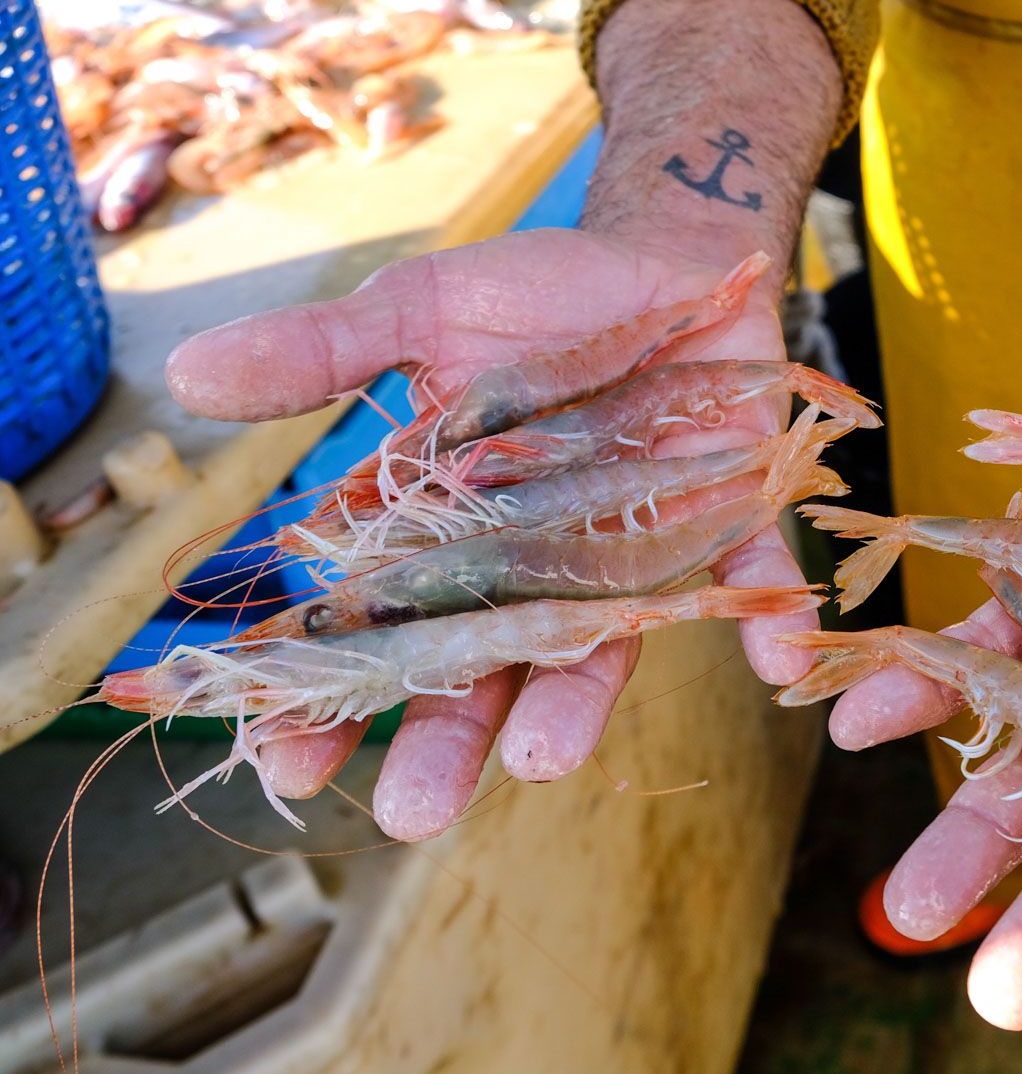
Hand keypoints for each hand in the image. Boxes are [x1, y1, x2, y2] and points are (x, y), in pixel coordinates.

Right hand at [166, 229, 816, 837]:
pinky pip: (749, 577)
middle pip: (484, 667)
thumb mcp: (420, 312)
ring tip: (540, 760)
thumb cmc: (534, 295)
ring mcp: (629, 554)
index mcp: (450, 532)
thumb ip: (320, 353)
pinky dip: (768, 615)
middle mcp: (537, 565)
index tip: (287, 762)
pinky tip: (781, 661)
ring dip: (575, 706)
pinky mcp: (724, 522)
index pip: (377, 631)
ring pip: (598, 647)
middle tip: (411, 813)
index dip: (332, 699)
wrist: (659, 259)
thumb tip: (187, 376)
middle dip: (448, 741)